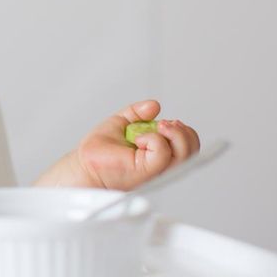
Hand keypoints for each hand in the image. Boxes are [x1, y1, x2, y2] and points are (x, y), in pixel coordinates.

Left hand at [75, 100, 200, 191]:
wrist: (84, 165)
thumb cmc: (99, 152)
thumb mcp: (121, 123)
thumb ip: (138, 113)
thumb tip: (154, 105)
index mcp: (160, 156)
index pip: (189, 146)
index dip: (184, 132)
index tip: (167, 122)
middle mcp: (162, 166)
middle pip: (192, 150)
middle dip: (184, 132)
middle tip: (164, 124)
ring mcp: (155, 170)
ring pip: (183, 154)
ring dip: (174, 134)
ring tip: (157, 126)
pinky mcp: (146, 171)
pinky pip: (162, 153)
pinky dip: (154, 139)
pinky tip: (139, 139)